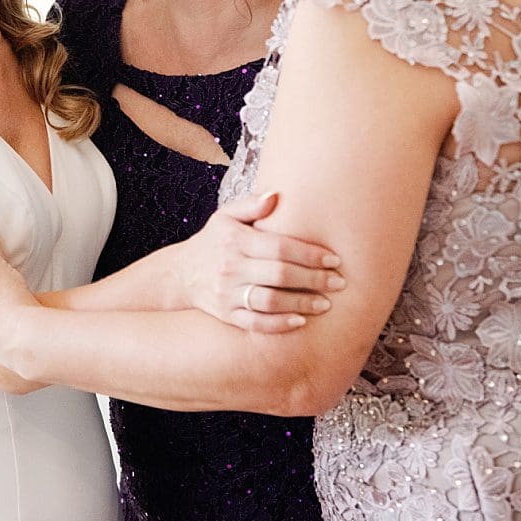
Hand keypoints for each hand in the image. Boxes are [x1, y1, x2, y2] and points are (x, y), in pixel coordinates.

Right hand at [177, 192, 345, 332]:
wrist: (180, 274)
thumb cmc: (213, 242)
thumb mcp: (225, 217)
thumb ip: (251, 205)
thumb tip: (276, 196)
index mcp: (235, 240)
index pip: (279, 247)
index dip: (310, 254)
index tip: (335, 259)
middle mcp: (230, 267)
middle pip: (280, 274)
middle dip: (314, 279)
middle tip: (340, 282)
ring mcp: (226, 293)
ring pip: (270, 301)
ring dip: (302, 303)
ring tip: (326, 304)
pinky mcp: (226, 315)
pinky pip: (255, 323)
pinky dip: (279, 324)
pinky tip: (300, 321)